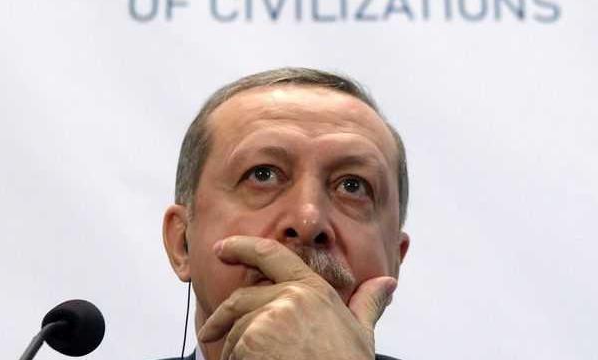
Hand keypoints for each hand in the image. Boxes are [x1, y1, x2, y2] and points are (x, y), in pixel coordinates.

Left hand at [197, 236, 397, 359]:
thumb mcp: (361, 333)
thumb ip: (367, 304)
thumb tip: (387, 283)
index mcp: (313, 289)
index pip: (270, 255)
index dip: (242, 247)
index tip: (223, 248)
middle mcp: (290, 297)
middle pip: (240, 299)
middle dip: (222, 317)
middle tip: (210, 330)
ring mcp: (269, 317)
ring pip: (235, 331)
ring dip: (236, 350)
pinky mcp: (253, 340)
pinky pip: (231, 351)